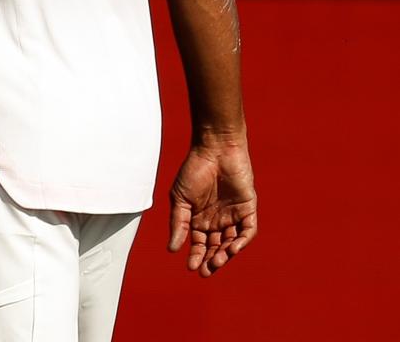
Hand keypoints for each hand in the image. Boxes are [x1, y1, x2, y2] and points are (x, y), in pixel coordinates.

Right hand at [167, 136, 256, 276]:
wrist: (214, 150)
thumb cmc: (194, 171)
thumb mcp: (180, 199)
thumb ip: (178, 223)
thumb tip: (172, 248)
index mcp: (199, 218)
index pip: (199, 243)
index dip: (196, 256)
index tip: (191, 267)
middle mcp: (217, 220)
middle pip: (216, 246)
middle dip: (211, 260)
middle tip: (205, 270)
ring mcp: (233, 215)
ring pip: (232, 241)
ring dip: (225, 254)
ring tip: (217, 261)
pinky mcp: (248, 208)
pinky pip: (248, 230)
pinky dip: (242, 240)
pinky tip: (232, 247)